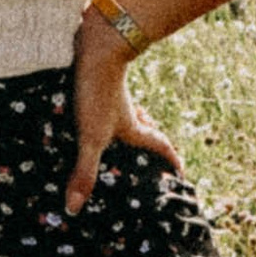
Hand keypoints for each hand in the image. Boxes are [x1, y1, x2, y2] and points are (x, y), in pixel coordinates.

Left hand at [65, 7, 178, 213]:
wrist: (96, 47)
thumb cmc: (98, 93)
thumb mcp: (90, 138)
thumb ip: (84, 172)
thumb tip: (74, 209)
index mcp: (132, 127)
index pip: (158, 145)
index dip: (170, 158)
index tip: (181, 169)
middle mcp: (126, 112)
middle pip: (144, 130)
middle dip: (148, 144)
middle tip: (148, 157)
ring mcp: (112, 96)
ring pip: (125, 114)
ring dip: (125, 126)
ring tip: (116, 137)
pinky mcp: (96, 83)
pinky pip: (105, 102)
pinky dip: (102, 110)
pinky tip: (85, 111)